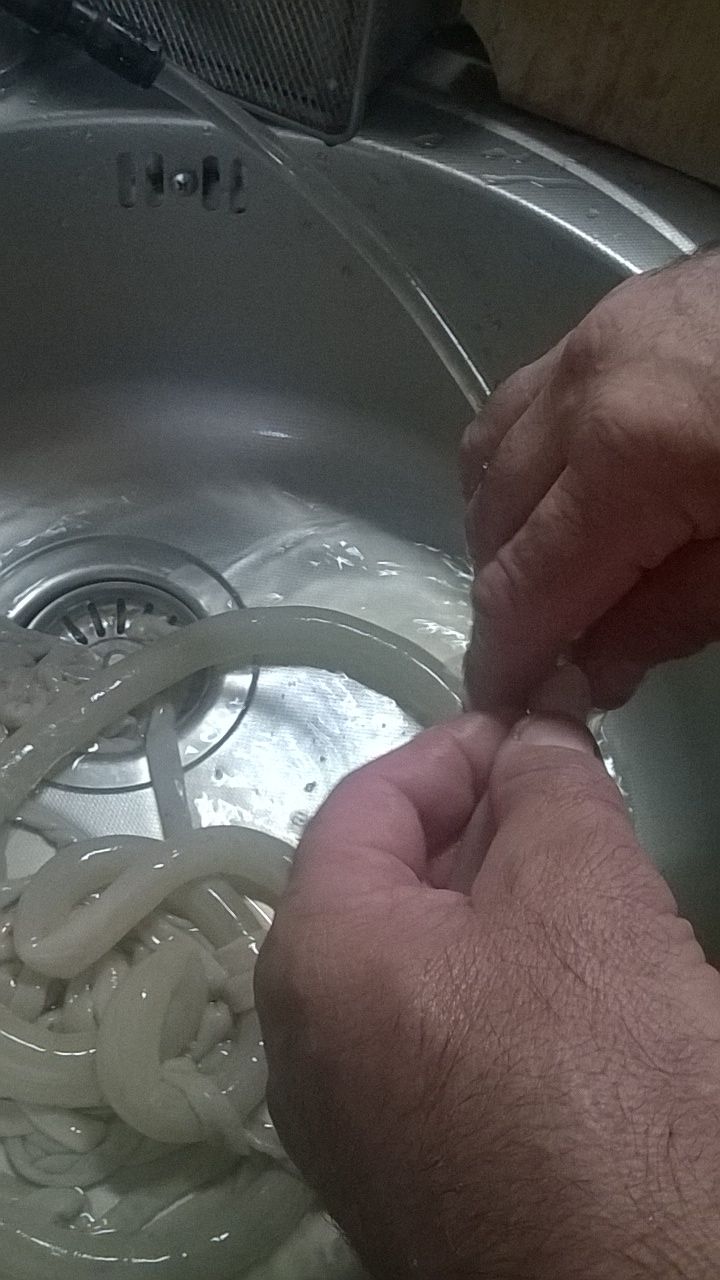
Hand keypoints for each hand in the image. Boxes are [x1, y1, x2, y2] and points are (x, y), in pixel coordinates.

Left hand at [256, 714, 719, 1279]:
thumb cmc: (604, 1085)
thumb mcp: (583, 895)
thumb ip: (548, 787)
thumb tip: (534, 728)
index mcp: (315, 959)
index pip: (367, 803)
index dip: (456, 750)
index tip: (536, 728)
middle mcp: (305, 1046)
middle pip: (387, 885)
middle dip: (484, 828)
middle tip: (572, 800)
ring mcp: (356, 1127)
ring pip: (419, 968)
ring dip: (498, 907)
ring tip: (585, 882)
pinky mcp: (415, 1181)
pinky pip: (442, 1044)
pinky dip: (499, 990)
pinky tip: (574, 988)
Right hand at [462, 249, 719, 709]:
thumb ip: (672, 617)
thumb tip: (595, 666)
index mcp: (625, 454)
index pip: (521, 587)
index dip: (505, 660)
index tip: (507, 705)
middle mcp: (583, 385)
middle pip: (493, 519)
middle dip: (509, 597)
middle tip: (555, 653)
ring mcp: (597, 333)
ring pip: (494, 450)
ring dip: (508, 525)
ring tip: (559, 573)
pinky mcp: (622, 307)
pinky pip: (531, 395)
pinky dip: (531, 458)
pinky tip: (578, 489)